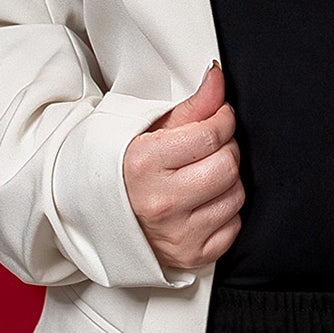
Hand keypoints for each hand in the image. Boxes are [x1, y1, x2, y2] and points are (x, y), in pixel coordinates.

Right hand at [123, 61, 243, 273]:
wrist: (98, 214)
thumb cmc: (127, 168)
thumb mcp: (155, 129)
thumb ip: (194, 104)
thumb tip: (218, 76)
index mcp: (145, 164)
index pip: (212, 134)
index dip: (224, 119)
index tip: (219, 117)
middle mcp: (160, 203)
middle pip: (227, 165)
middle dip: (226, 149)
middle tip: (210, 147)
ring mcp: (176, 234)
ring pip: (235, 195)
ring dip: (228, 180)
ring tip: (204, 174)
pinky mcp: (190, 256)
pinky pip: (233, 227)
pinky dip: (226, 212)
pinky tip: (204, 202)